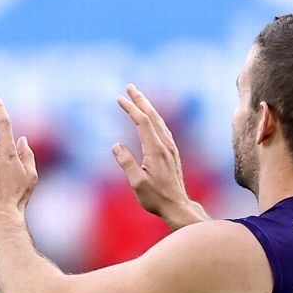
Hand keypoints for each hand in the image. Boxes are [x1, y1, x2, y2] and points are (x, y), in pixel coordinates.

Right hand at [113, 85, 203, 228]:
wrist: (177, 206)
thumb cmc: (156, 197)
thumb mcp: (137, 183)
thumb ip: (126, 163)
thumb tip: (115, 145)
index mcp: (155, 150)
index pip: (142, 122)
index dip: (130, 108)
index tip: (119, 98)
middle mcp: (165, 145)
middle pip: (152, 116)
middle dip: (140, 100)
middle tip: (130, 86)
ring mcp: (170, 148)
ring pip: (159, 121)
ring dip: (148, 107)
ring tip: (138, 97)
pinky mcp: (172, 152)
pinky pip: (162, 128)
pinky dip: (154, 118)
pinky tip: (151, 118)